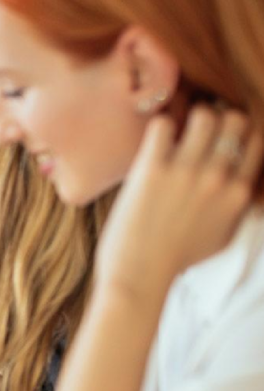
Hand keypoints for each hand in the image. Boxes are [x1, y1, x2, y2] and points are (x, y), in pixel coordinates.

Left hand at [96, 105, 263, 300]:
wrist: (139, 275)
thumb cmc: (177, 259)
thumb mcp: (222, 236)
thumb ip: (236, 208)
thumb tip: (241, 188)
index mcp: (238, 194)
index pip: (255, 141)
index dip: (238, 135)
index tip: (220, 139)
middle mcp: (218, 178)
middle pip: (234, 120)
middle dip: (218, 119)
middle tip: (198, 131)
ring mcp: (186, 171)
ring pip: (203, 115)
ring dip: (189, 118)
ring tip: (176, 133)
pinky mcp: (152, 169)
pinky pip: (161, 125)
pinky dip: (158, 127)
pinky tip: (153, 143)